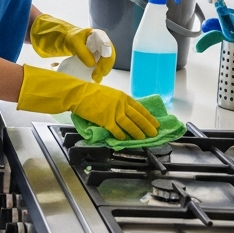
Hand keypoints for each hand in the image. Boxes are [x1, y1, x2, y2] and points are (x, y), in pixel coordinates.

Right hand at [15, 65, 157, 139]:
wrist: (78, 94)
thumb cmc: (91, 93)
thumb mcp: (109, 93)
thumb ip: (119, 102)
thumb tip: (125, 112)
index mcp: (123, 97)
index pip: (140, 108)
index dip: (148, 117)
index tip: (155, 123)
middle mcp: (121, 104)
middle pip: (138, 117)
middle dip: (147, 126)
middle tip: (154, 134)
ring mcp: (114, 112)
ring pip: (130, 125)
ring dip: (137, 132)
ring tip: (143, 138)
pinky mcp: (105, 120)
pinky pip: (116, 130)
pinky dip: (121, 135)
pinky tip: (125, 139)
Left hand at [30, 14, 114, 81]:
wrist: (70, 39)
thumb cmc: (72, 39)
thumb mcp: (75, 44)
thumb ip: (83, 53)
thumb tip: (92, 65)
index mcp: (99, 35)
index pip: (107, 46)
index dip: (106, 57)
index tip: (99, 67)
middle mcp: (104, 41)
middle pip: (110, 55)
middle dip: (105, 66)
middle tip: (98, 76)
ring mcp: (103, 49)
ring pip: (108, 60)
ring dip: (104, 70)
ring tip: (97, 78)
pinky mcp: (100, 55)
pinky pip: (103, 63)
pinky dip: (101, 70)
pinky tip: (97, 75)